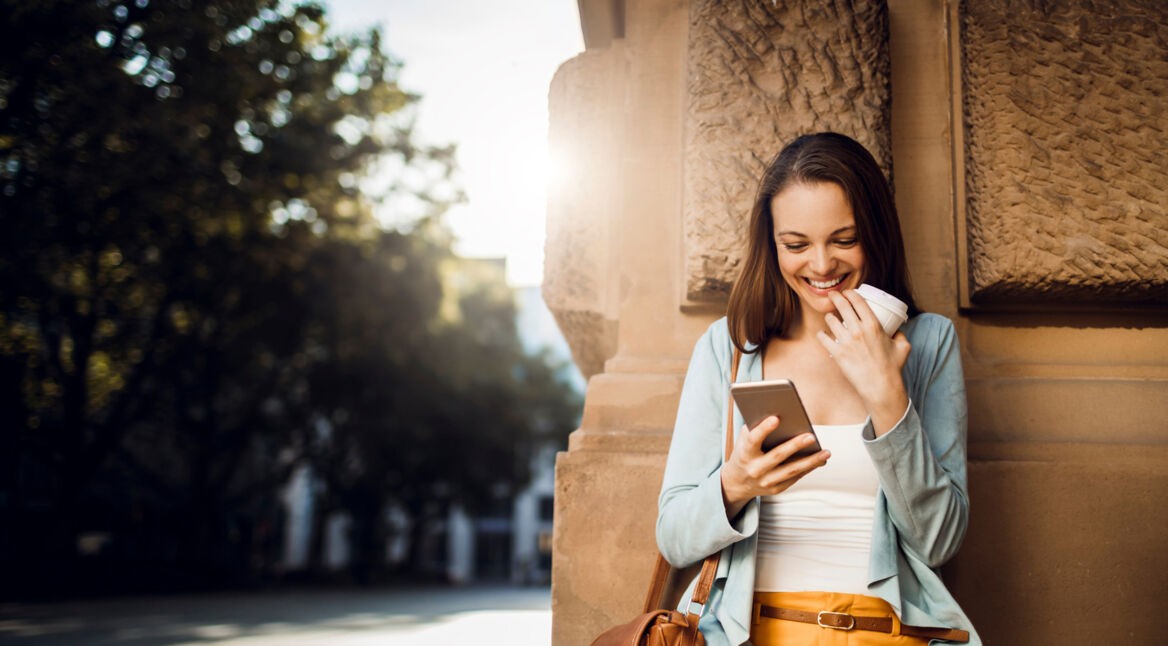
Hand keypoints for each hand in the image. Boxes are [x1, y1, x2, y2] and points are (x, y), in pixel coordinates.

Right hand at [720, 415, 829, 519]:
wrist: (736, 482)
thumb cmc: (744, 453)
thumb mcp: (743, 440)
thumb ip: (757, 428)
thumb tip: (781, 414)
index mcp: (744, 453)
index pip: (753, 440)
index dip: (764, 429)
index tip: (776, 418)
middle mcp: (754, 469)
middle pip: (777, 456)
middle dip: (795, 446)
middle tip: (811, 436)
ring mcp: (765, 481)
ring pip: (791, 470)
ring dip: (810, 461)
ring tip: (826, 452)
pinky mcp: (776, 489)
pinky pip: (795, 478)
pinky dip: (808, 468)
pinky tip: (820, 460)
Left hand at [816, 289, 910, 434]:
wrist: (881, 387)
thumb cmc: (892, 368)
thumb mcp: (903, 347)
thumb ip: (900, 335)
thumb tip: (898, 330)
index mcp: (873, 325)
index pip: (858, 302)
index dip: (850, 293)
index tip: (847, 292)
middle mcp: (858, 330)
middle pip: (842, 306)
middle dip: (836, 297)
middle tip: (832, 295)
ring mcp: (846, 341)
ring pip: (830, 321)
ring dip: (829, 317)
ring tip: (830, 317)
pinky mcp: (837, 353)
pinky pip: (823, 338)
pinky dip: (822, 334)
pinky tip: (823, 334)